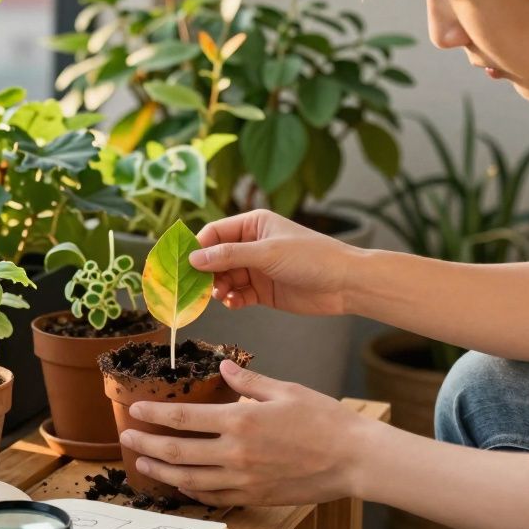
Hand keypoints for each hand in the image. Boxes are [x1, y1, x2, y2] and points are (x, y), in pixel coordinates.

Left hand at [119, 360, 369, 506]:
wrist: (354, 459)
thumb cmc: (324, 420)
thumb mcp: (286, 390)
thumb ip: (249, 381)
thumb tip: (224, 368)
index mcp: (241, 421)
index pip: (183, 418)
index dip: (154, 414)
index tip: (135, 410)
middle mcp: (236, 454)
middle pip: (176, 451)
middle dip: (145, 444)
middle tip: (126, 439)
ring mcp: (243, 479)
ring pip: (188, 479)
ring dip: (161, 471)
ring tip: (143, 463)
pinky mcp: (254, 497)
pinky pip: (213, 497)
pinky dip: (191, 491)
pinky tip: (181, 483)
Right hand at [191, 210, 354, 315]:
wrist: (344, 284)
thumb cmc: (311, 257)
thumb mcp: (266, 253)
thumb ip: (229, 256)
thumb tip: (194, 258)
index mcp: (253, 224)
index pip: (214, 233)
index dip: (198, 247)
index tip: (183, 265)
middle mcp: (252, 245)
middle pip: (216, 258)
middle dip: (206, 272)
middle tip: (196, 287)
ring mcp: (257, 269)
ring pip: (224, 278)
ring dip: (218, 288)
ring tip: (221, 296)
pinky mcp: (263, 290)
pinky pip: (238, 294)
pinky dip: (232, 300)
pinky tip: (233, 303)